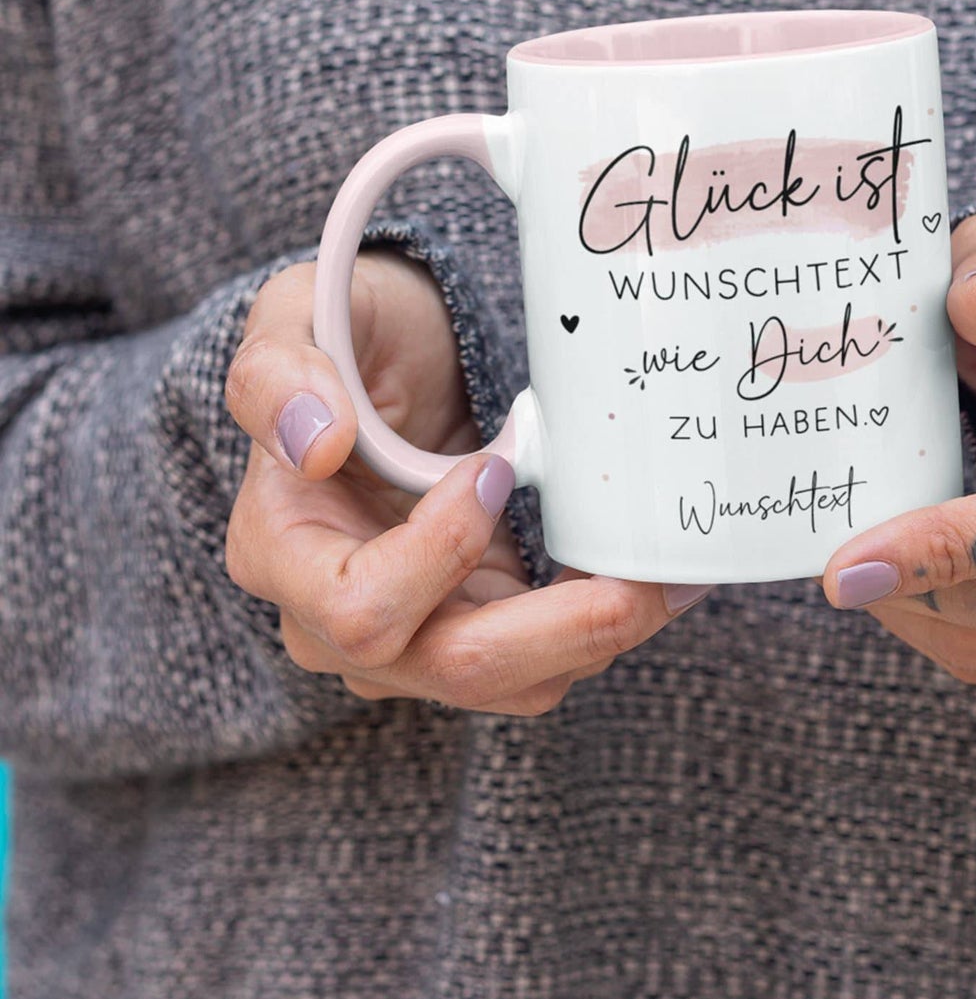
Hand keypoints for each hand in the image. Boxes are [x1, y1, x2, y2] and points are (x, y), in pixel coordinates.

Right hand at [224, 249, 711, 715]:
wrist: (400, 359)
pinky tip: (661, 573)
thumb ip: (280, 371)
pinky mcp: (484, 624)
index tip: (493, 469)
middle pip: (453, 667)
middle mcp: (339, 619)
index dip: (438, 555)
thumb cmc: (352, 336)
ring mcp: (419, 632)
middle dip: (561, 632)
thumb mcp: (300, 317)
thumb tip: (314, 442)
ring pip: (518, 681)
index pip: (357, 608)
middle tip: (641, 581)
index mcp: (280, 551)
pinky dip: (608, 622)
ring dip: (603, 634)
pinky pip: (551, 655)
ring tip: (672, 573)